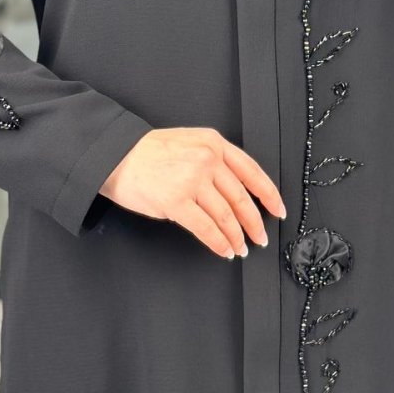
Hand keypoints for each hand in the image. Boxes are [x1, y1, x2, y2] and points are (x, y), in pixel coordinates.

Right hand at [99, 127, 286, 259]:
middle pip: (241, 199)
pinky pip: (206, 228)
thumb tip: (235, 192)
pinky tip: (224, 249)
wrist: (115, 156)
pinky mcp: (176, 201)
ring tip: (240, 248)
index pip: (252, 172)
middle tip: (260, 237)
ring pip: (226, 216)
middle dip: (254, 223)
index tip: (278, 211)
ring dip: (236, 237)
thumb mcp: (189, 143)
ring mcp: (192, 181)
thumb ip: (214, 160)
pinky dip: (218, 243)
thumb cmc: (148, 152)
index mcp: (214, 144)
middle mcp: (207, 160)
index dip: (269, 195)